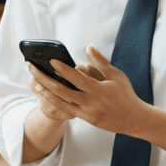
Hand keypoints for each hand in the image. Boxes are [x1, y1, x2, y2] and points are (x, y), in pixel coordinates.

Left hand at [31, 46, 149, 135]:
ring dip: (46, 92)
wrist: (134, 120)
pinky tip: (46, 94)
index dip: (63, 70)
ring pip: (60, 103)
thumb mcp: (116, 75)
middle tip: (32, 68)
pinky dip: (55, 102)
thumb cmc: (125, 94)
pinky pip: (66, 110)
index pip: (77, 79)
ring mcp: (86, 113)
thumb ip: (100, 61)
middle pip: (62, 91)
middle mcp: (90, 103)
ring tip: (35, 82)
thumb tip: (88, 46)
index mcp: (99, 90)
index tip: (51, 61)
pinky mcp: (85, 119)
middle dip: (44, 79)